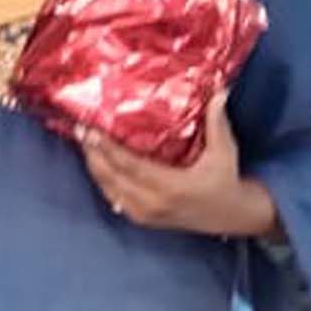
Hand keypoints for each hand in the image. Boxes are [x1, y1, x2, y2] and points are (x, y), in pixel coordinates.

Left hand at [80, 96, 274, 237]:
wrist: (232, 216)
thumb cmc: (226, 181)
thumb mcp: (225, 152)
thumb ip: (217, 122)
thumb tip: (218, 91)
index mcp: (171, 186)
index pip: (129, 165)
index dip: (106, 147)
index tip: (90, 129)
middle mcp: (153, 203)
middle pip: (111, 177)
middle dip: (92, 153)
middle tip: (78, 129)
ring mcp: (145, 214)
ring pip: (108, 189)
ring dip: (94, 166)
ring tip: (83, 142)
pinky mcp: (142, 219)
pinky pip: (114, 198)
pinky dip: (102, 180)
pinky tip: (95, 163)